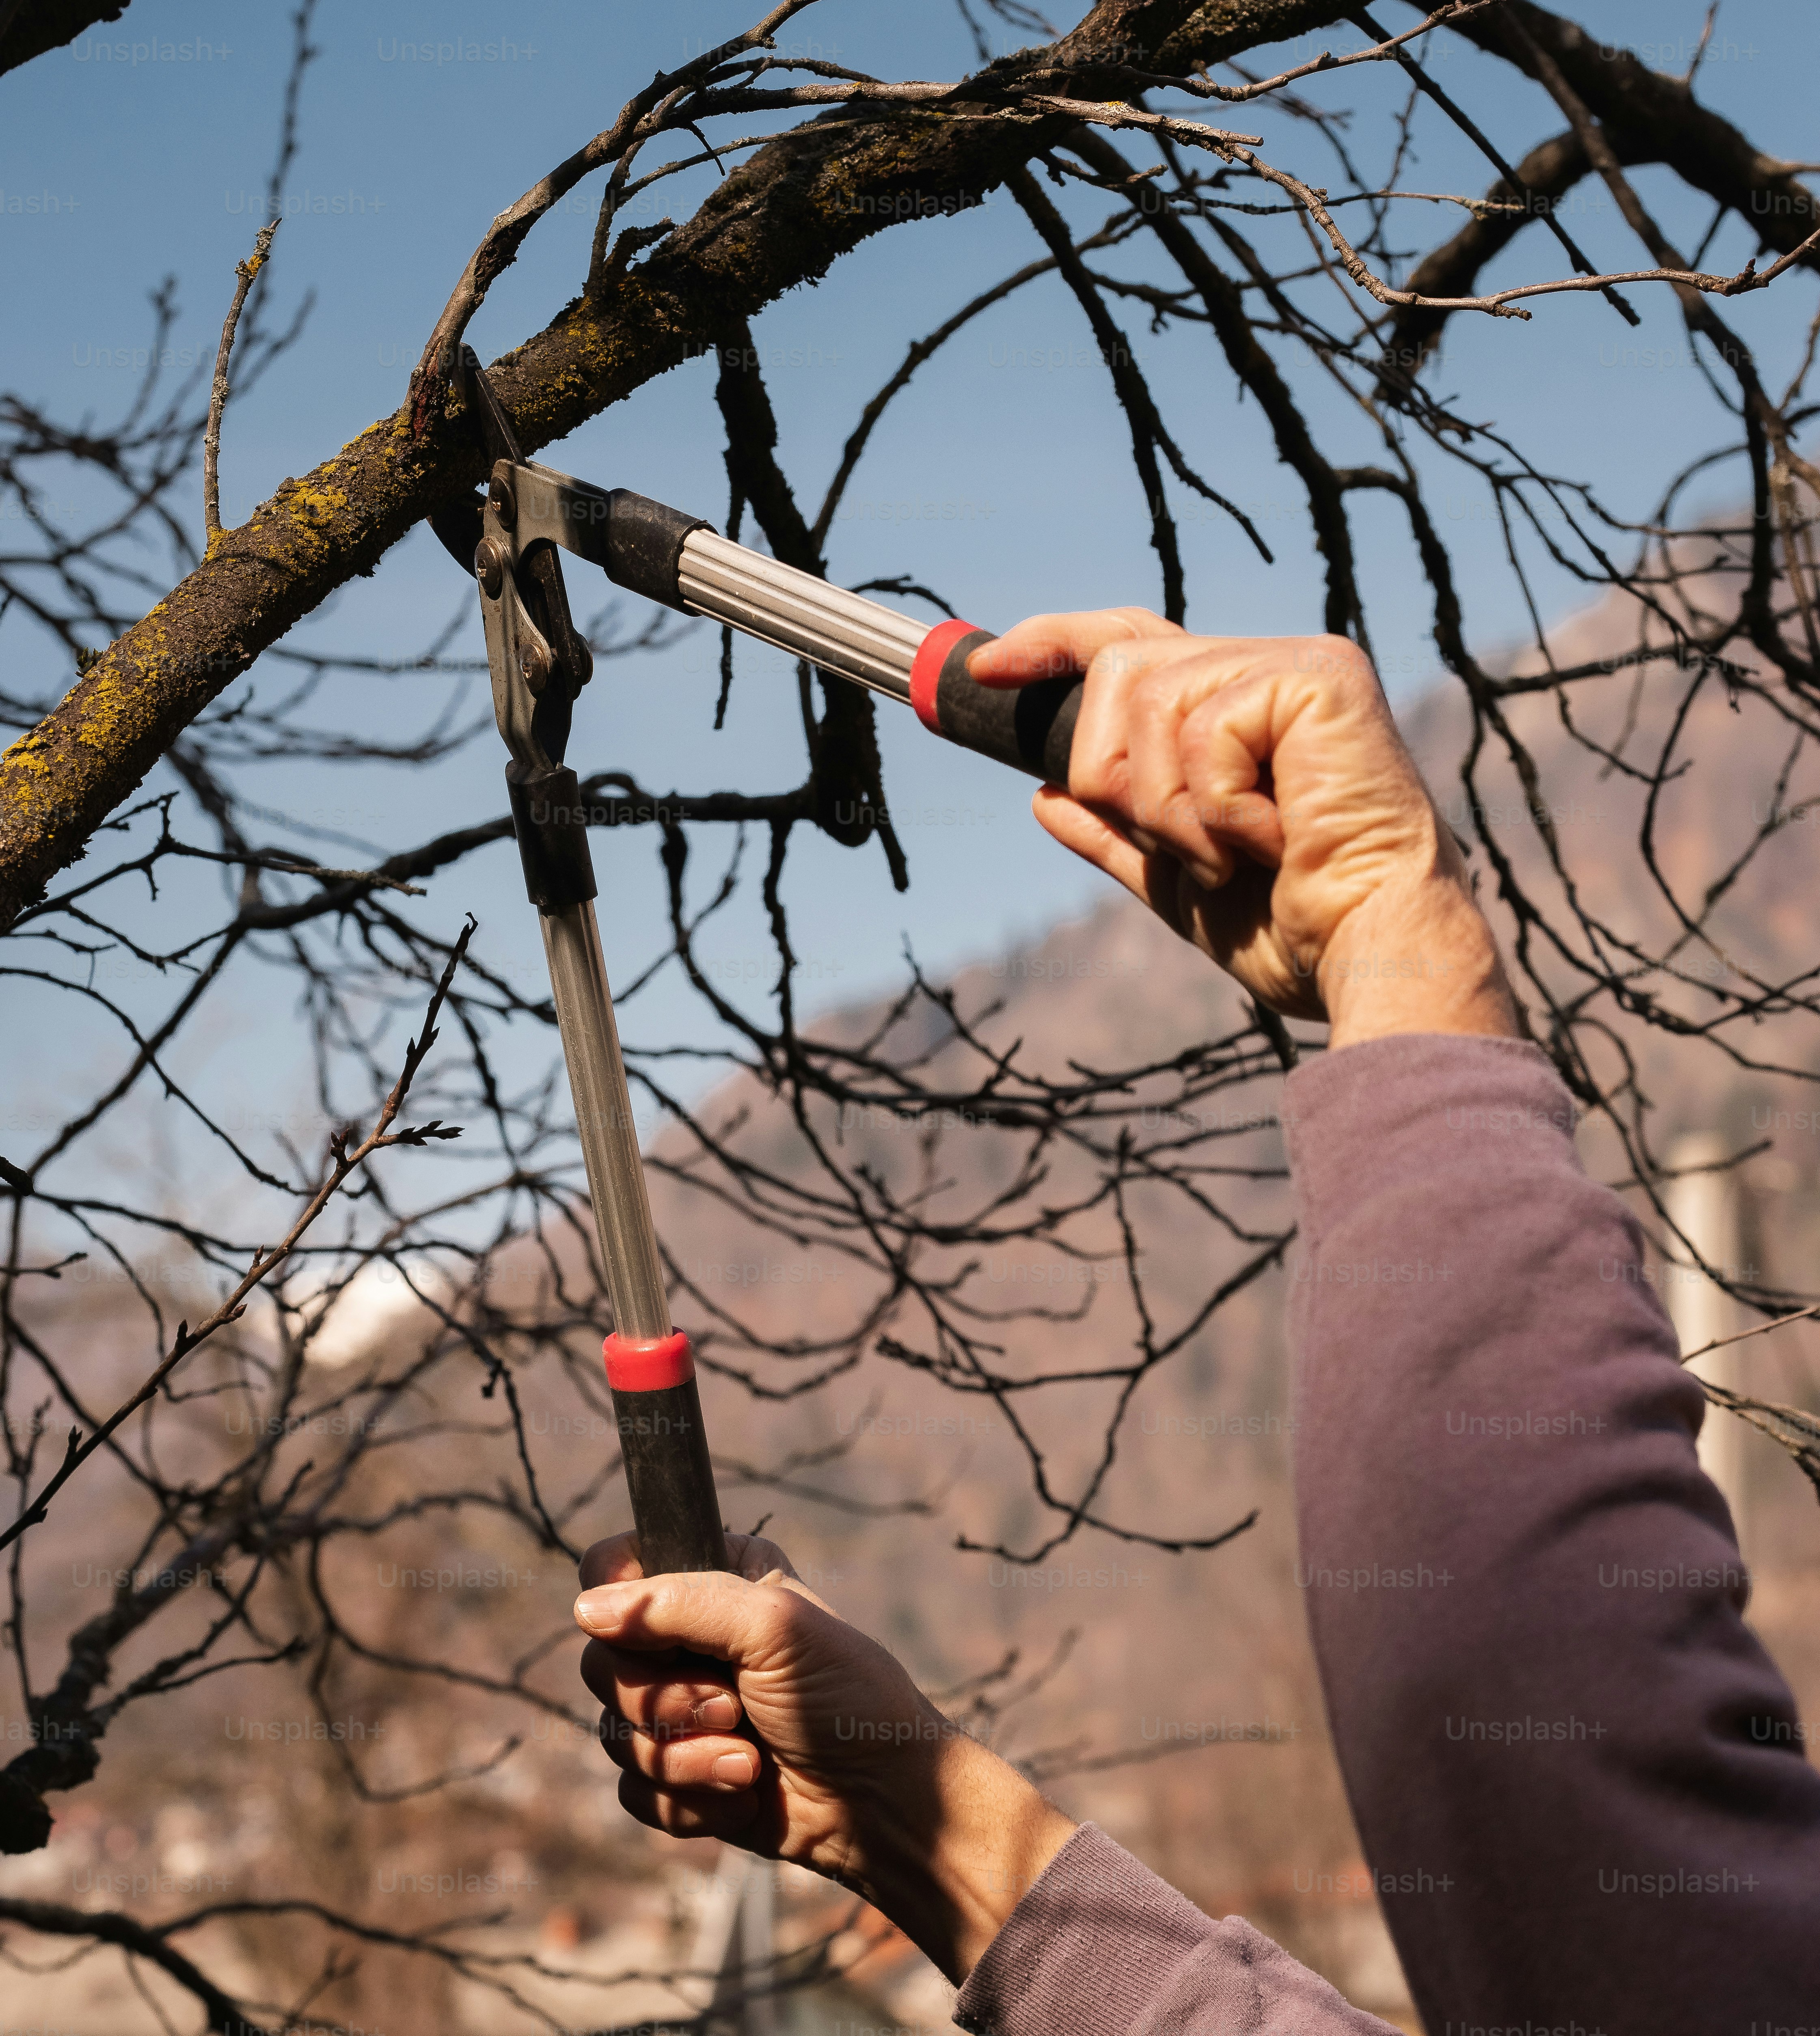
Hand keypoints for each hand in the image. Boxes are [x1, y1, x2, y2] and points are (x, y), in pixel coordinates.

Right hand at [574, 1532, 1074, 1980]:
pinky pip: (633, 1790)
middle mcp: (688, 1640)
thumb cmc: (846, 1698)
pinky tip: (744, 1794)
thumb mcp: (774, 1627)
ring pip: (614, 1731)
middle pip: (601, 1661)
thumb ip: (681, 1603)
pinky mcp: (680, 1778)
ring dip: (685, 1756)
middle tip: (733, 1706)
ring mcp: (680, 1711)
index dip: (615, 1602)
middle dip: (667, 1698)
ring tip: (751, 1758)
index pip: (612, 1568)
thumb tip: (586, 1609)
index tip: (648, 1631)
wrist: (881, 1801)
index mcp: (712, 1578)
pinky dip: (690, 1799)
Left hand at [968, 612, 1517, 1046]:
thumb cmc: (1291, 927)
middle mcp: (1272, 666)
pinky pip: (1203, 728)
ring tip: (1238, 851)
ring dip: (1170, 806)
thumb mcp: (1177, 877)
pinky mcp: (1321, 679)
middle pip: (1118, 671)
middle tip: (1186, 845)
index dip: (1053, 644)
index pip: (1128, 642)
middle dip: (1118, 776)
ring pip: (1147, 700)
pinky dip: (1217, 807)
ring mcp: (1300, 665)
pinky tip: (1274, 839)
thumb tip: (1043, 795)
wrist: (1365, 956)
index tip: (988, 666)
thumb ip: (1114, 833)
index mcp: (1241, 705)